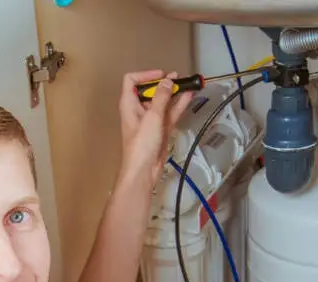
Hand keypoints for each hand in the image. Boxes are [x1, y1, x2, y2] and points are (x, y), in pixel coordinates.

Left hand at [118, 70, 192, 186]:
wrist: (144, 170)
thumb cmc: (141, 146)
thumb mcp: (152, 117)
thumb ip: (161, 97)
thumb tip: (168, 81)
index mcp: (129, 104)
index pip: (132, 80)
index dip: (146, 75)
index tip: (161, 76)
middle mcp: (138, 110)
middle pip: (150, 90)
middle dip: (164, 83)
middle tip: (178, 79)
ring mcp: (150, 120)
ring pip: (163, 102)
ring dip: (174, 93)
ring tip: (187, 84)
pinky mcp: (160, 130)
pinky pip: (170, 114)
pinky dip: (178, 105)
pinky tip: (188, 97)